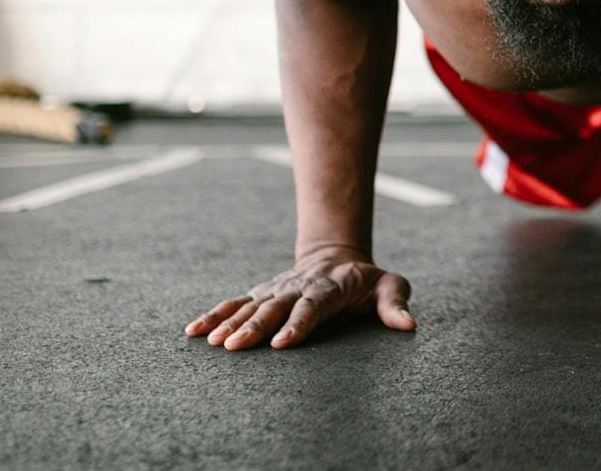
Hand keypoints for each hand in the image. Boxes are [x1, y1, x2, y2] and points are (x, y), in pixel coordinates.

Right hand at [184, 245, 414, 350]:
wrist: (336, 256)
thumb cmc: (366, 281)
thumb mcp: (389, 285)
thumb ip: (395, 304)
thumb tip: (409, 325)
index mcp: (329, 288)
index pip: (312, 307)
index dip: (297, 324)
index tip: (280, 343)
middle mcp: (298, 288)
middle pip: (275, 308)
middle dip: (254, 326)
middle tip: (234, 345)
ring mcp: (276, 290)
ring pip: (250, 305)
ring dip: (230, 322)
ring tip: (210, 341)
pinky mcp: (261, 294)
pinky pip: (235, 303)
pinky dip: (214, 314)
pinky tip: (192, 330)